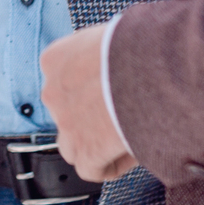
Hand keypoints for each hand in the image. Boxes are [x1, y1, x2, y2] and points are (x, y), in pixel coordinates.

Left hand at [39, 23, 136, 182]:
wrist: (150, 64)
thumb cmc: (140, 44)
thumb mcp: (110, 35)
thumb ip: (104, 51)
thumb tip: (124, 56)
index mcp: (55, 59)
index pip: (65, 83)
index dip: (94, 92)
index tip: (117, 93)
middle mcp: (53, 90)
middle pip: (68, 113)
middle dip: (92, 118)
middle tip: (124, 115)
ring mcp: (66, 121)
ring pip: (72, 144)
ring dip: (97, 144)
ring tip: (130, 135)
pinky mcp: (84, 148)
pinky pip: (91, 169)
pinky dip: (111, 165)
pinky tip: (133, 152)